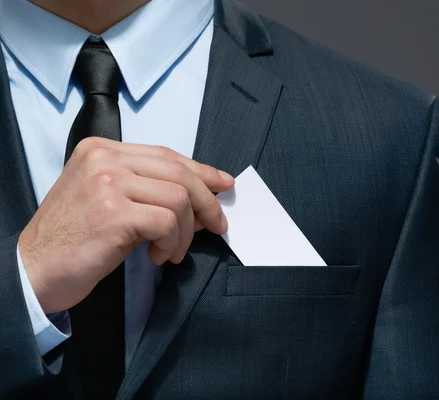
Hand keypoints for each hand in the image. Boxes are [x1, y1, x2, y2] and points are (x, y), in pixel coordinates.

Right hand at [18, 137, 233, 312]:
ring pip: (178, 197)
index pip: (165, 155)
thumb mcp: (106, 200)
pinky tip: (158, 257)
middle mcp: (104, 159)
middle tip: (217, 225)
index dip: (200, 170)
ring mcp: (108, 183)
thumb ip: (145, 189)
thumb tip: (199, 197)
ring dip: (187, 231)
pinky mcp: (114, 212)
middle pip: (178, 171)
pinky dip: (173, 243)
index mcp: (101, 150)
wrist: (33, 269)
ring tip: (173, 251)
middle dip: (206, 201)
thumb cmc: (73, 238)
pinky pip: (168, 222)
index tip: (223, 184)